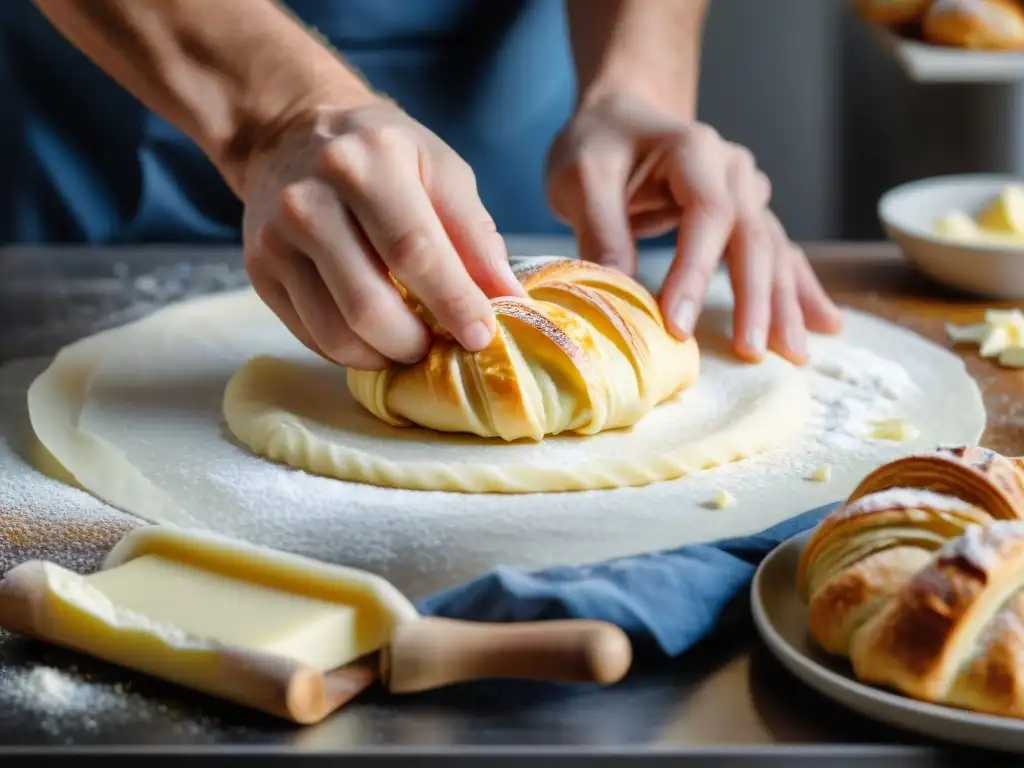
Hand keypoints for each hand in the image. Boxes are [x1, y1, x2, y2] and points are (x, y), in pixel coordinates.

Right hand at [241, 100, 524, 369]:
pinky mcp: (260, 270)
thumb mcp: (439, 169)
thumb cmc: (382, 154)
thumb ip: (475, 234)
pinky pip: (311, 335)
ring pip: (336, 332)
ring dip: (385, 356)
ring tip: (412, 345)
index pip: (415, 252)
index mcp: (368, 163)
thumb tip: (507, 298)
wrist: (291, 134)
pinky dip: (353, 352)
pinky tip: (376, 338)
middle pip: (369, 304)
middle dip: (416, 342)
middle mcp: (311, 200)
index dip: (453, 303)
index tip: (482, 336)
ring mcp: (277, 239)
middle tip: (443, 346)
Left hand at [546, 93, 842, 364]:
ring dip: (784, 304)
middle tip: (750, 351)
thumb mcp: (581, 176)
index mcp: (693, 150)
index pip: (707, 214)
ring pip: (773, 251)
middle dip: (755, 299)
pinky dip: (800, 291)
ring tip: (794, 353)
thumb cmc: (599, 144)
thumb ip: (600, 229)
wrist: (621, 117)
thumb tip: (619, 293)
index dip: (695, 272)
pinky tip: (825, 324)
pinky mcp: (747, 216)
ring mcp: (747, 192)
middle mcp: (733, 169)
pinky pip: (779, 255)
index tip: (677, 325)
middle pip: (753, 236)